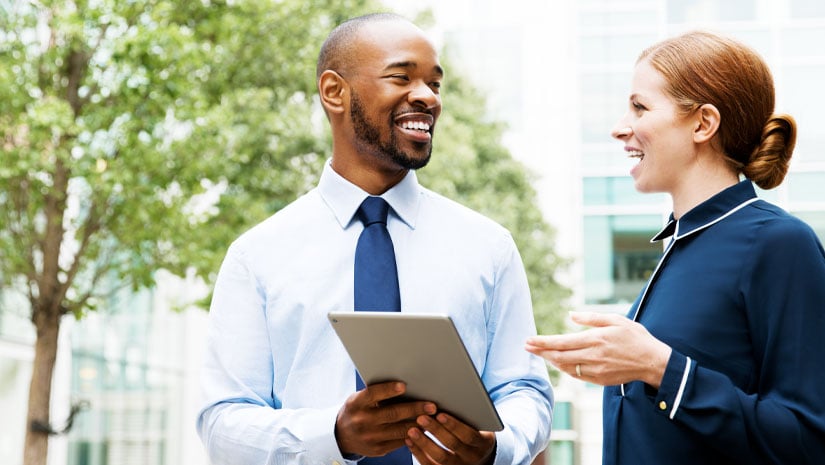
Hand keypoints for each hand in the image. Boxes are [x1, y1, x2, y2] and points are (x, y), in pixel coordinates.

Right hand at [336, 381, 436, 456]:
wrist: (342, 436)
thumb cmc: (356, 411)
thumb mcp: (358, 399)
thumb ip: (375, 394)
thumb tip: (403, 385)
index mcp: (356, 404)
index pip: (373, 394)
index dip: (388, 390)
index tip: (404, 385)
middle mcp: (362, 421)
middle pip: (392, 414)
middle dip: (414, 409)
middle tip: (431, 406)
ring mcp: (370, 437)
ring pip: (399, 430)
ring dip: (419, 424)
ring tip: (433, 418)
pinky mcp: (378, 449)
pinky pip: (399, 442)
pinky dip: (413, 435)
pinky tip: (424, 429)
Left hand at [405, 412, 495, 464]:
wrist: (477, 455)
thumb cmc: (474, 429)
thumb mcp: (477, 423)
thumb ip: (467, 413)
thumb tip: (449, 392)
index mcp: (483, 442)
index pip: (469, 435)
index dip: (454, 425)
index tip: (440, 414)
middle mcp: (472, 457)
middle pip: (453, 445)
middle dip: (436, 430)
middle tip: (421, 418)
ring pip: (440, 457)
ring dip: (424, 442)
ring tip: (412, 429)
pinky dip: (418, 452)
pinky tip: (409, 440)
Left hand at [525, 312, 670, 387]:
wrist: (653, 362)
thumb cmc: (635, 337)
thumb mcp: (616, 319)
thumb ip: (591, 318)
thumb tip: (571, 315)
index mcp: (596, 339)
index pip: (562, 342)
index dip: (543, 342)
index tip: (529, 341)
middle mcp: (593, 356)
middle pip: (559, 356)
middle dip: (541, 352)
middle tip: (527, 347)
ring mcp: (596, 370)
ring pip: (566, 367)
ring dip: (551, 360)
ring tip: (541, 353)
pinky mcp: (600, 380)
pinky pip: (577, 375)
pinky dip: (565, 368)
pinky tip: (559, 362)